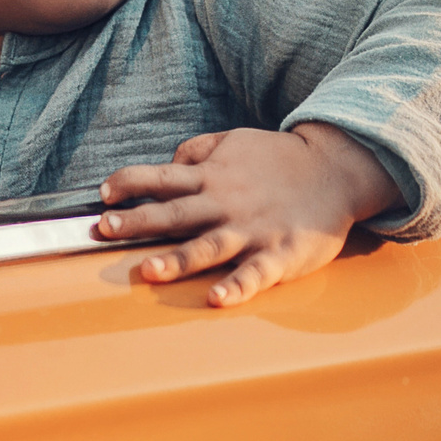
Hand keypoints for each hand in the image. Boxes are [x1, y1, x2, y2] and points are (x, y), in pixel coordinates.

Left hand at [95, 122, 397, 307]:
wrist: (336, 170)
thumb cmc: (280, 160)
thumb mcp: (237, 141)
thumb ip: (201, 150)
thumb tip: (169, 160)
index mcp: (212, 177)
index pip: (162, 178)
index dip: (131, 183)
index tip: (104, 194)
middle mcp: (226, 203)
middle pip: (175, 214)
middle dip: (138, 222)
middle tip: (106, 230)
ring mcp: (252, 230)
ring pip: (208, 246)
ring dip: (178, 259)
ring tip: (149, 270)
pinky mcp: (279, 254)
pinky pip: (254, 273)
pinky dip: (236, 286)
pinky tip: (216, 298)